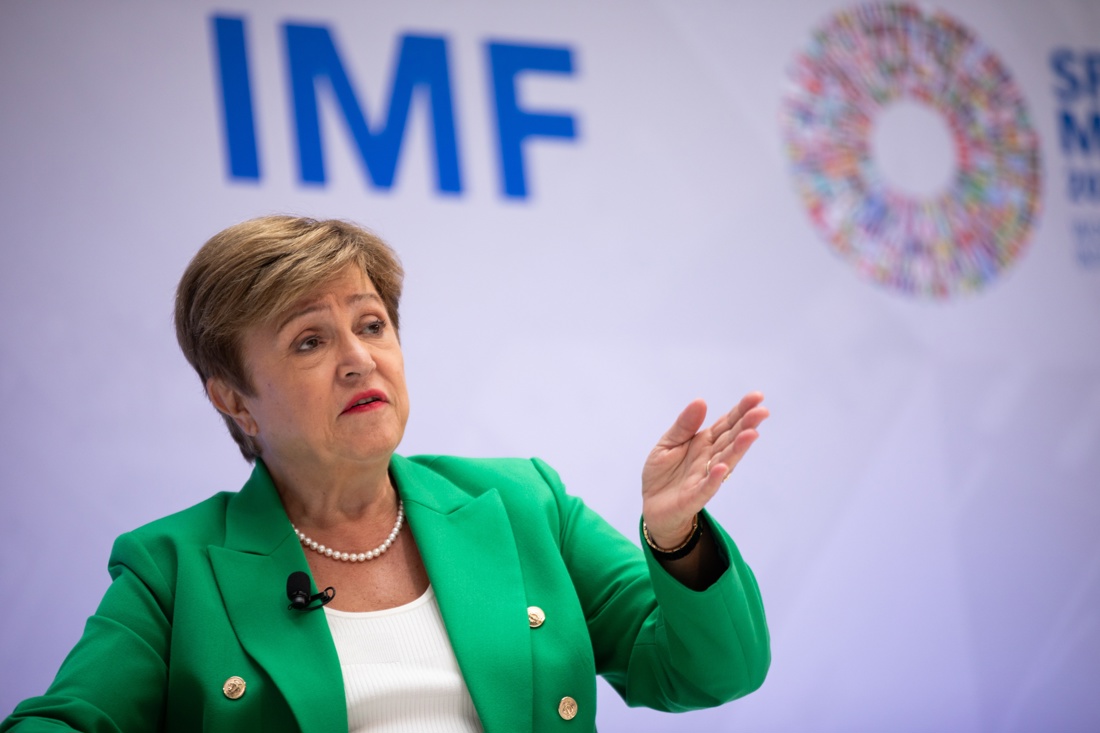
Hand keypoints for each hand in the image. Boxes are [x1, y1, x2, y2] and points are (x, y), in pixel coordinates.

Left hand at [641, 392, 768, 548]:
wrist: (652, 505)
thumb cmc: (663, 473)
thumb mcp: (668, 442)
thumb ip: (684, 425)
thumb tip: (701, 401)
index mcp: (704, 442)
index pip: (726, 424)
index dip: (741, 411)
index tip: (757, 397)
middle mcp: (710, 458)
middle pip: (731, 440)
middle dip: (747, 426)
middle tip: (762, 412)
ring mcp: (705, 477)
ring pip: (725, 461)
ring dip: (738, 449)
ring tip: (751, 434)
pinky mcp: (694, 497)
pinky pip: (706, 487)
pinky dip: (715, 478)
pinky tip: (723, 468)